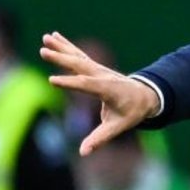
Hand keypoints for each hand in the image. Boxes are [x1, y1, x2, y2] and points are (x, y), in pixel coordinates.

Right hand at [39, 31, 158, 154]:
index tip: (51, 80)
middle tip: (43, 51)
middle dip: (61, 59)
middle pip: (80, 65)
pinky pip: (79, 55)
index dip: (70, 83)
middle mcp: (102, 76)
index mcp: (108, 89)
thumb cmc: (131, 113)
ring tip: (45, 38)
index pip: (87, 85)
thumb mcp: (117, 127)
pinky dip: (66, 45)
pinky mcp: (95, 67)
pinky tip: (54, 36)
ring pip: (78, 56)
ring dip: (61, 47)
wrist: (146, 96)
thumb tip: (83, 152)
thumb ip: (99, 139)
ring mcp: (99, 69)